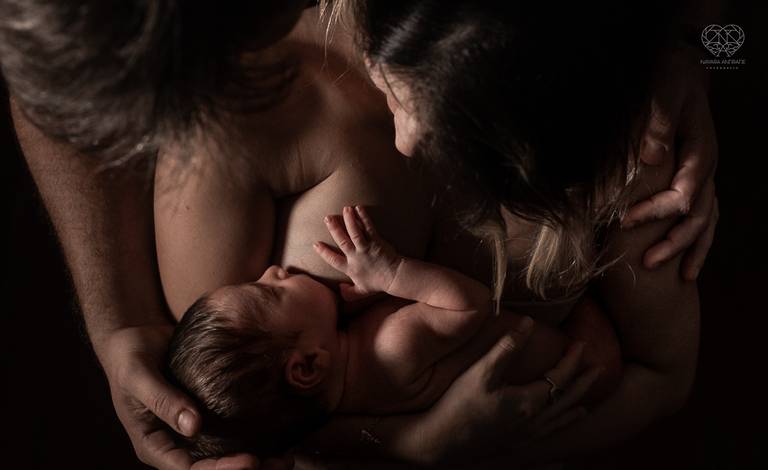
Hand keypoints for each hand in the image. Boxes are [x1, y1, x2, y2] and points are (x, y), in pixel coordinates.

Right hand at [98, 325, 290, 469]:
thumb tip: (193, 426)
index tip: (250, 461)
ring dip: (255, 460)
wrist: (135, 336)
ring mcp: (192, 430)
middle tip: (279, 463)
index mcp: (154, 445)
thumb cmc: (129, 357)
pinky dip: (253, 436)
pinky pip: (230, 432)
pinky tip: (278, 434)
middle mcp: (176, 443)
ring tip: (285, 457)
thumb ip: (162, 400)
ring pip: (224, 456)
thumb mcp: (138, 377)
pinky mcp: (207, 413)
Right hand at [313, 205, 400, 300]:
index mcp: (350, 268)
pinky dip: (364, 217)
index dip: (323, 252)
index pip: (333, 260)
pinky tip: (359, 208)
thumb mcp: (361, 292)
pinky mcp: (376, 241)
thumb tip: (339, 289)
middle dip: (334, 229)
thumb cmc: (378, 283)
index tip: (315, 244)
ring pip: (355, 232)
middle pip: (342, 241)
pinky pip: (369, 228)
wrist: (395, 277)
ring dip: (349, 220)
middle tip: (327, 218)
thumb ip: (349, 293)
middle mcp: (356, 257)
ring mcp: (366, 248)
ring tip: (345, 209)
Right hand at [420, 319, 601, 464]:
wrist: (442, 440)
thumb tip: (528, 323)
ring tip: (586, 405)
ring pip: (560, 422)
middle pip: (567, 400)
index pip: (560, 377)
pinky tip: (558, 434)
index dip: (572, 360)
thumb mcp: (482, 372)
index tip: (581, 344)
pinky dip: (559, 432)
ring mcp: (526, 436)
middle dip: (583, 383)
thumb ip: (507, 347)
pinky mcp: (516, 445)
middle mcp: (534, 421)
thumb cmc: (460, 404)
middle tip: (599, 369)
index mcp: (530, 401)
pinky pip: (548, 438)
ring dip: (574, 408)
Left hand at [621, 44, 717, 279]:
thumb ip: (657, 123)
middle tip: (646, 262)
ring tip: (680, 277)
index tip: (625, 221)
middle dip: (674, 242)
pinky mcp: (698, 178)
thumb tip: (651, 157)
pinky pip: (707, 216)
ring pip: (708, 220)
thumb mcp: (664, 91)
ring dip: (691, 248)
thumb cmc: (669, 77)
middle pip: (698, 215)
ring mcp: (707, 175)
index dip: (656, 211)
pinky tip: (688, 264)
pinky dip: (698, 241)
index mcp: (700, 151)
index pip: (684, 192)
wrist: (682, 65)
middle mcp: (707, 167)